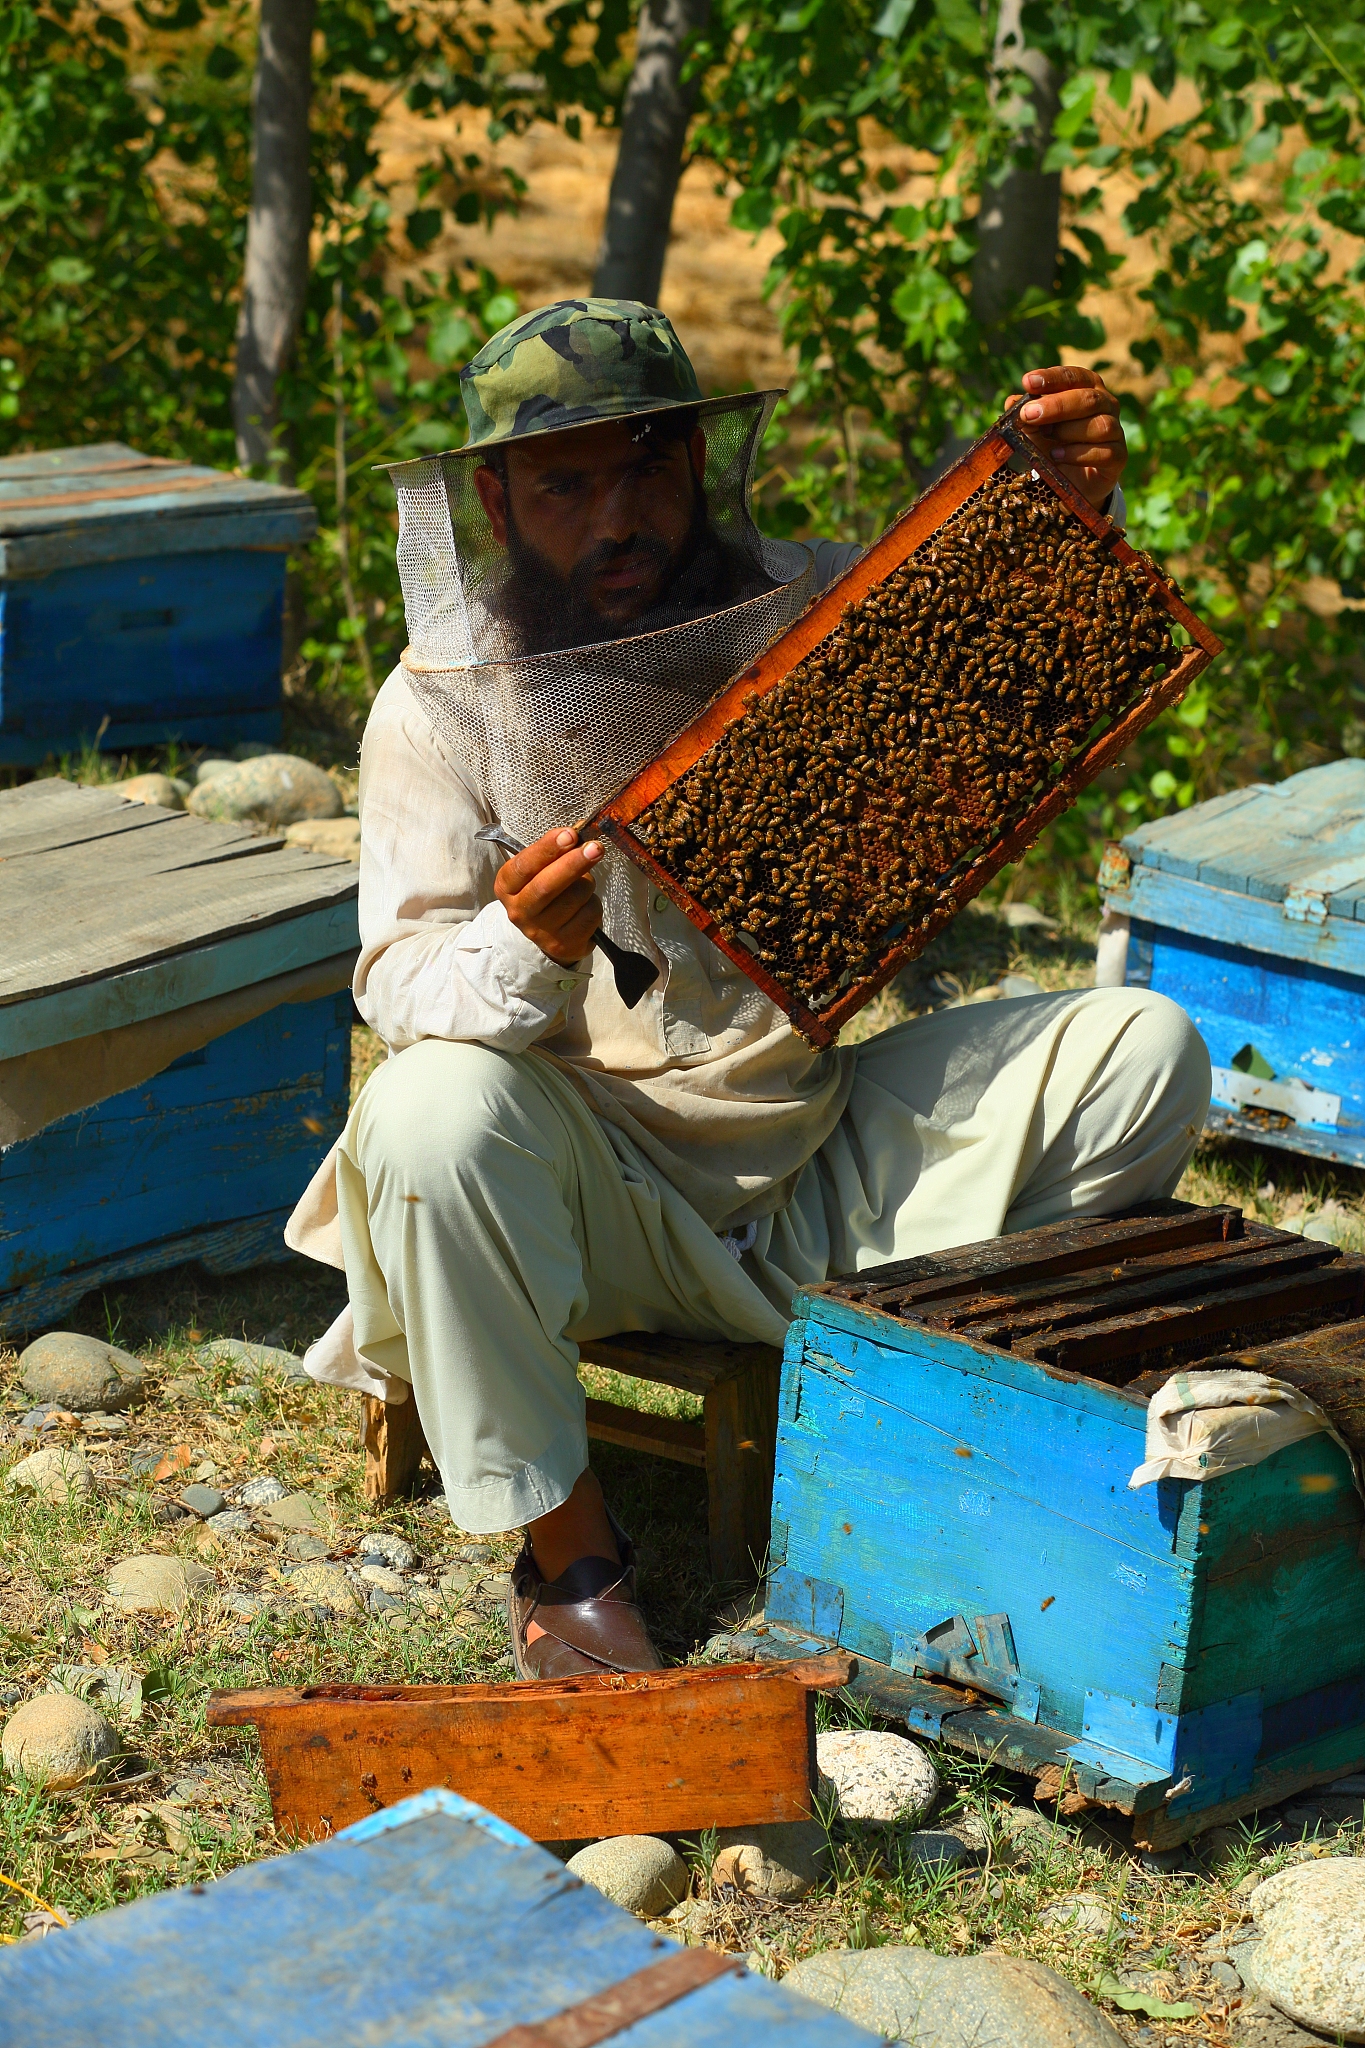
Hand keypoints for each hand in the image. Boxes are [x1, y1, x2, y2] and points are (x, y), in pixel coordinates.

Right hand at [493, 825, 603, 966]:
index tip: (570, 834)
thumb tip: (577, 835)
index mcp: (506, 887)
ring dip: (587, 884)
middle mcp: (518, 911)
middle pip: (547, 886)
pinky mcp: (562, 946)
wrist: (546, 933)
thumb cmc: (543, 890)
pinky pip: (590, 915)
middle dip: (574, 863)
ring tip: (583, 885)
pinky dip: (594, 904)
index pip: (524, 866)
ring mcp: (540, 932)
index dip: (548, 849)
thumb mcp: (537, 870)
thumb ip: (552, 852)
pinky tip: (585, 906)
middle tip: (595, 848)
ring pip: (575, 897)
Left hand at [1005, 365, 1126, 508]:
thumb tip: (1011, 402)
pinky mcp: (1118, 457)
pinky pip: (1104, 452)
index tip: (1028, 382)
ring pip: (1100, 425)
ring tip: (1046, 438)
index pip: (1074, 376)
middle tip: (1029, 414)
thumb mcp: (1035, 428)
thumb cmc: (1054, 445)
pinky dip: (1078, 454)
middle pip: (1088, 398)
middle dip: (1056, 405)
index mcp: (1087, 388)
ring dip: (1068, 430)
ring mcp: (1115, 431)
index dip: (1052, 378)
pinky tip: (1057, 456)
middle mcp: (1106, 405)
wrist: (1074, 483)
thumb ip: (1025, 414)